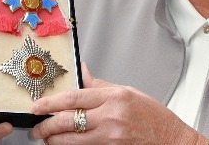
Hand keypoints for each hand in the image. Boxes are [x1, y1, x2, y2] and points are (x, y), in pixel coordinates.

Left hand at [30, 63, 203, 143]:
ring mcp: (111, 137)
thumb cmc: (153, 116)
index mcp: (114, 97)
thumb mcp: (128, 92)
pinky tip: (65, 144)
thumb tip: (81, 71)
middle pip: (67, 121)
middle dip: (46, 126)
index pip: (74, 97)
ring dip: (55, 140)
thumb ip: (99, 84)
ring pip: (71, 140)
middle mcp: (111, 117)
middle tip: (37, 127)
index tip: (37, 106)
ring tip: (47, 138)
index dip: (50, 102)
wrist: (171, 140)